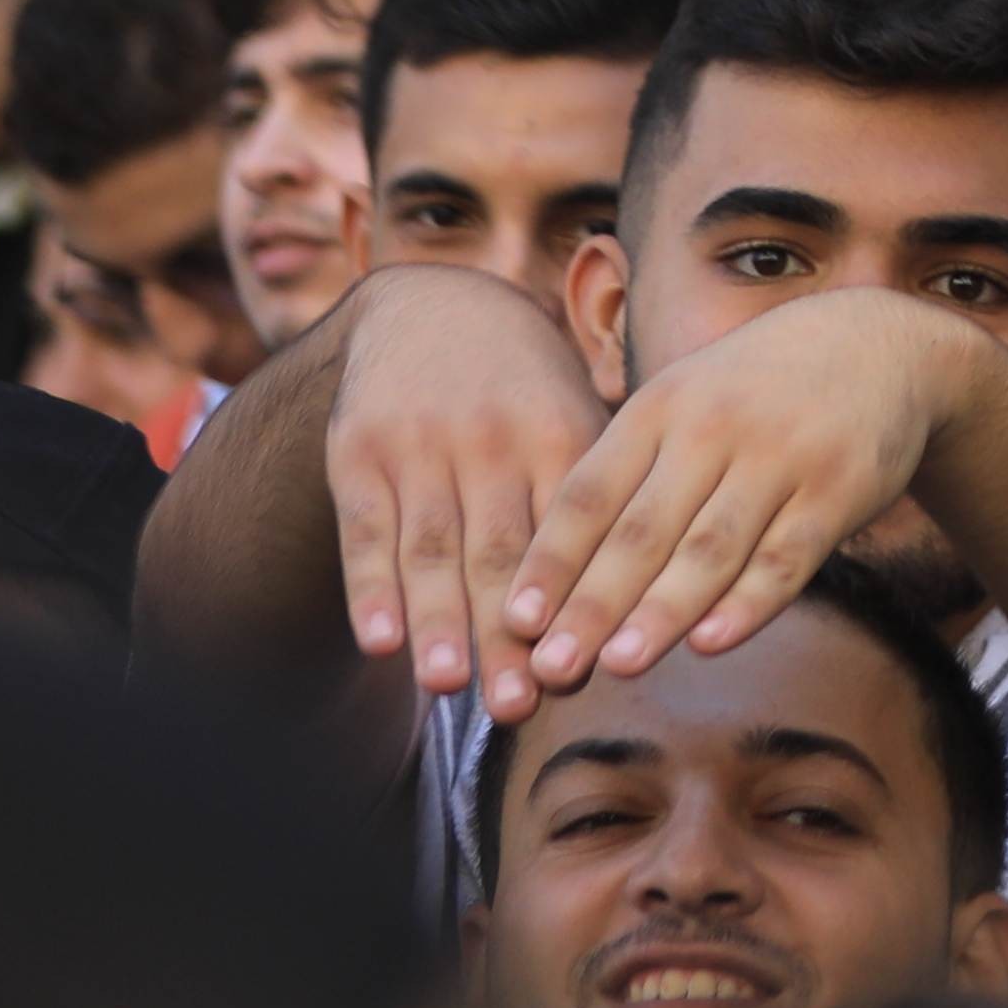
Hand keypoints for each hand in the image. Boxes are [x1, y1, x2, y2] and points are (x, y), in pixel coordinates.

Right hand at [316, 265, 609, 701]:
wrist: (431, 304)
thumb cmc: (526, 388)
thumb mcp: (576, 413)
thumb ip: (601, 497)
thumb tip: (647, 600)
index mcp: (564, 432)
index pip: (575, 533)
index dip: (579, 603)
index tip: (589, 670)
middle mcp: (496, 438)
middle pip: (504, 551)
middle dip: (510, 633)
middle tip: (524, 703)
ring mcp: (425, 445)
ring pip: (434, 547)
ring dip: (441, 620)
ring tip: (451, 685)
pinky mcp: (360, 452)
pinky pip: (367, 530)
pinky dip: (372, 589)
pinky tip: (382, 642)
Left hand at [507, 290, 1000, 691]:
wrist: (878, 344)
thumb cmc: (753, 393)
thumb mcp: (683, 402)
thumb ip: (626, 477)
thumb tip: (549, 579)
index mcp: (661, 408)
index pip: (590, 495)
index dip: (550, 562)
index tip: (513, 622)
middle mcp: (715, 428)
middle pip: (643, 530)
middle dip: (593, 604)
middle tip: (552, 668)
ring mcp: (782, 456)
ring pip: (712, 547)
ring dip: (662, 611)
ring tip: (619, 665)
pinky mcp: (840, 487)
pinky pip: (788, 555)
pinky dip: (749, 603)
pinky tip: (711, 643)